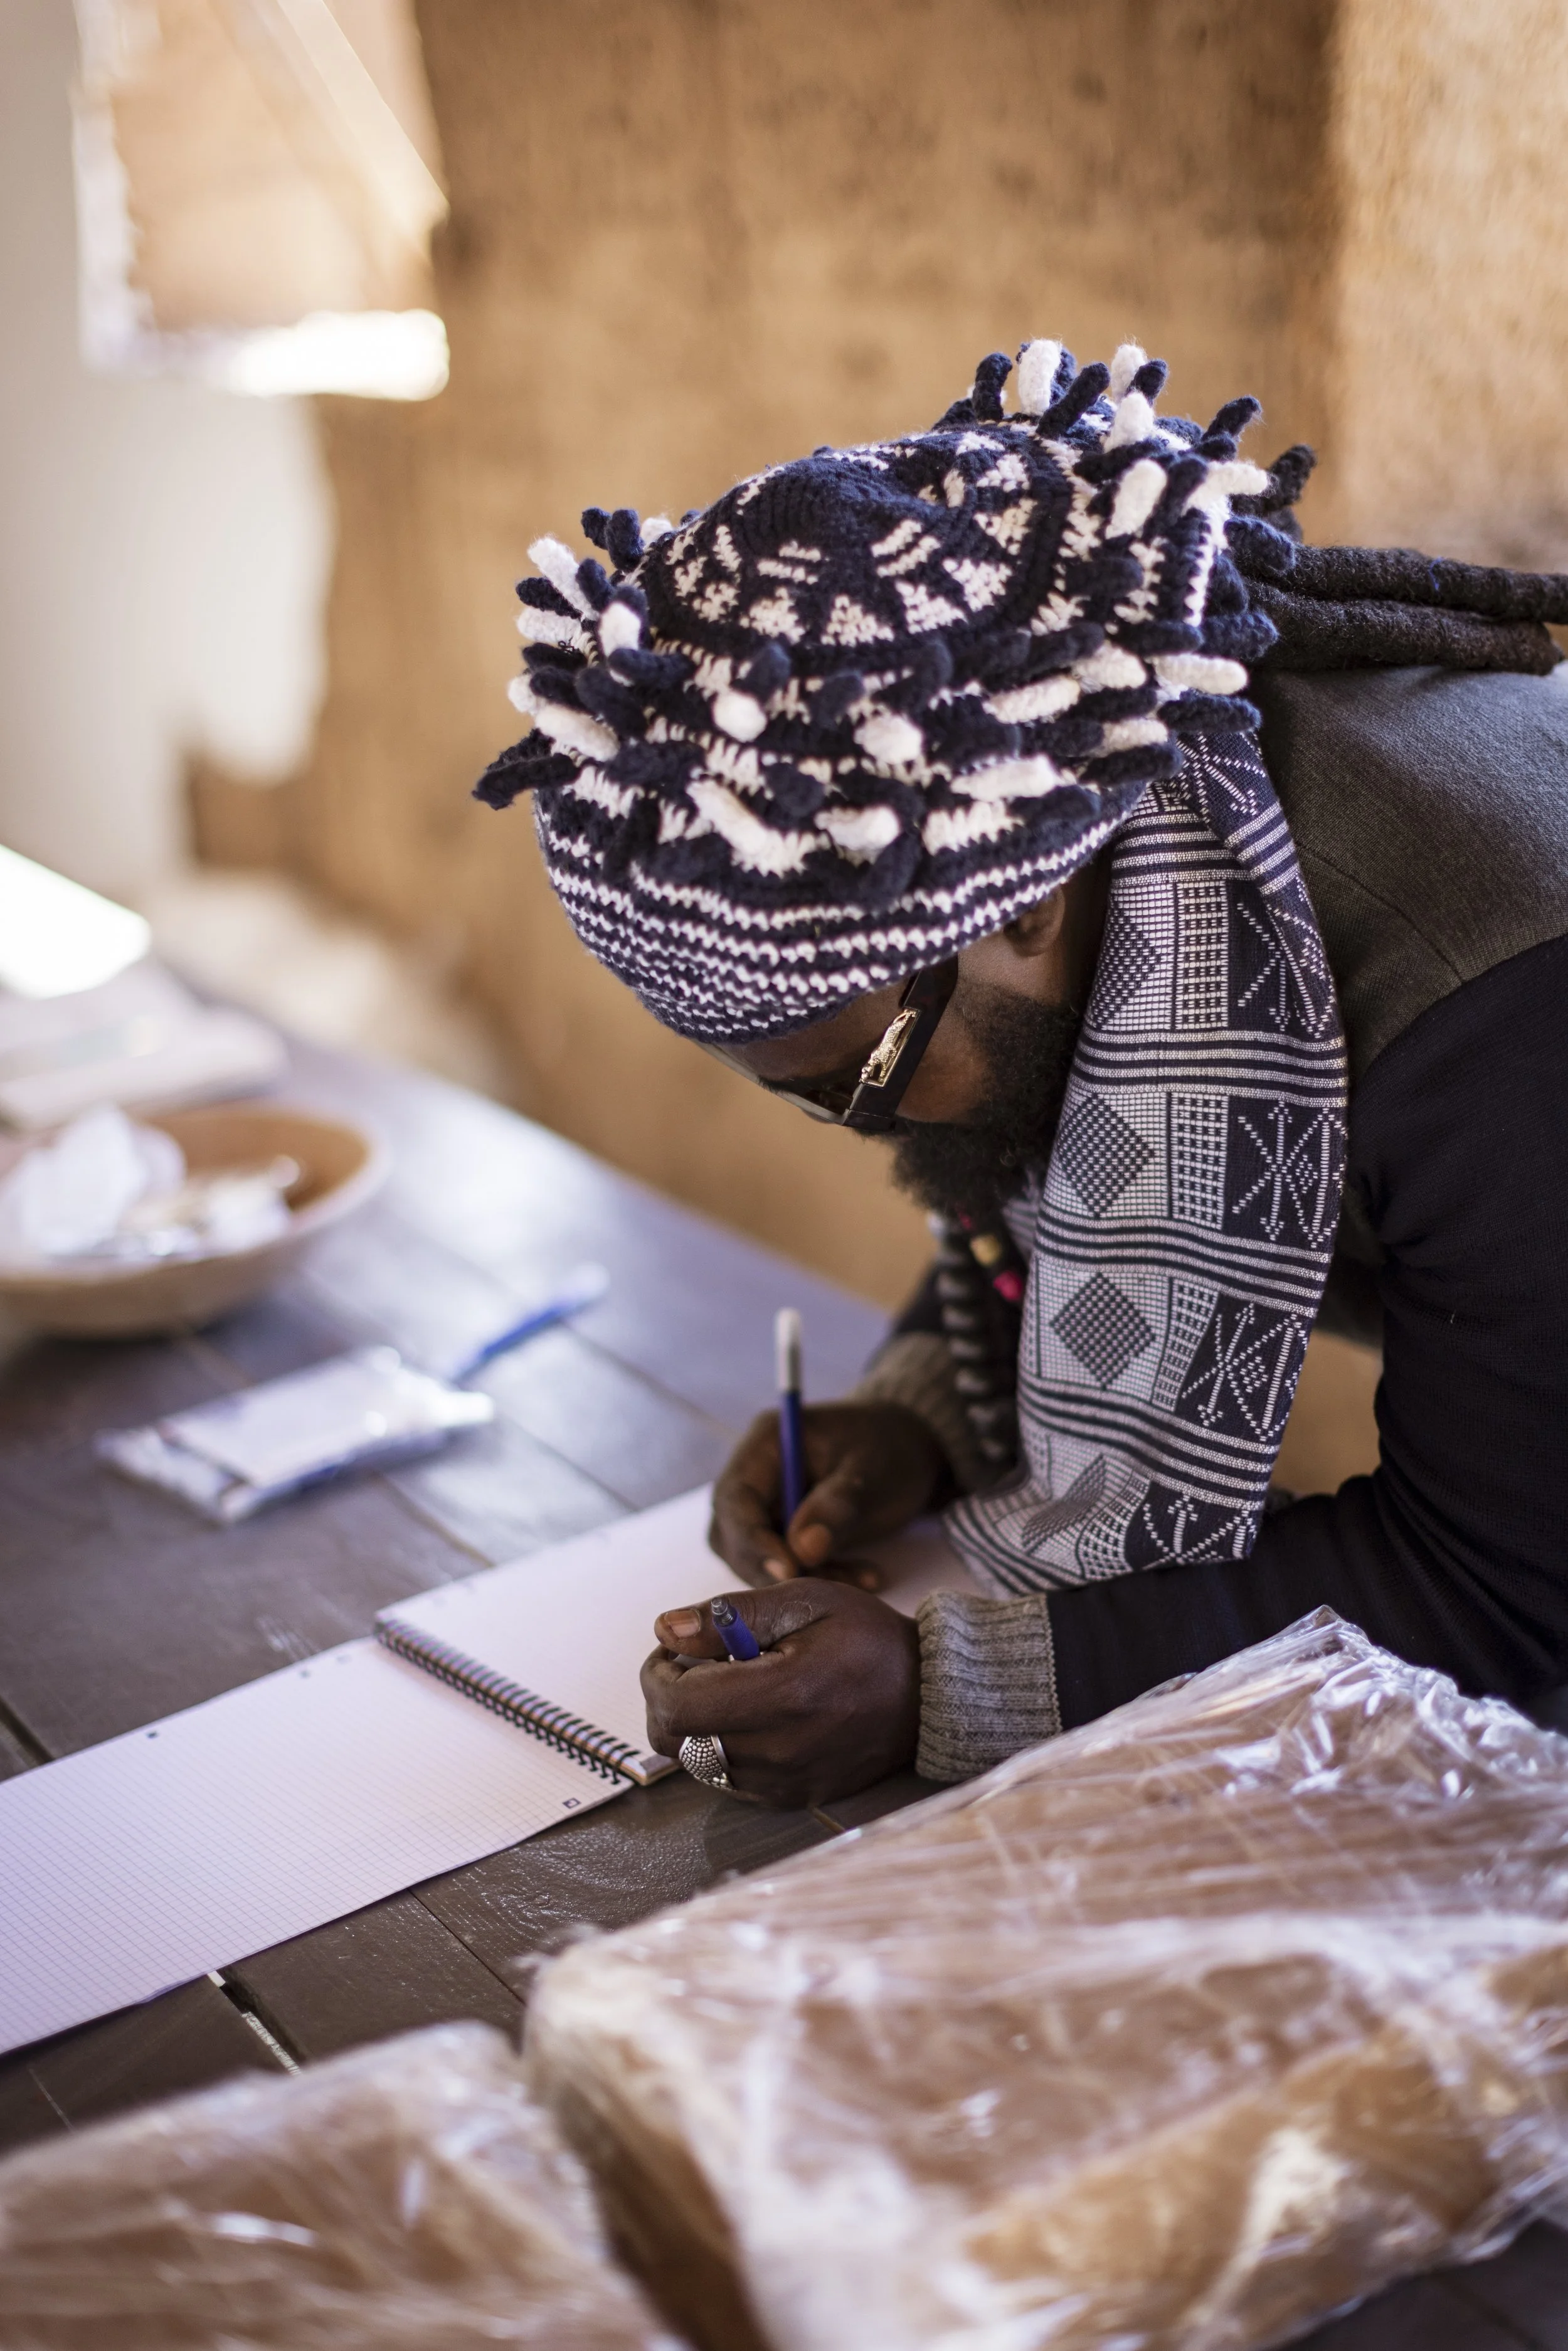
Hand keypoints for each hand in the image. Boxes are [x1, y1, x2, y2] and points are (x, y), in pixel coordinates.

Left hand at [641, 1581, 920, 1808]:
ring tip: (734, 1686)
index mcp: (783, 1696)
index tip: (675, 1650)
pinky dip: (724, 1746)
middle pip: (674, 1742)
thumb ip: (729, 1615)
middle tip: (697, 1664)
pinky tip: (755, 1714)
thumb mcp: (804, 1601)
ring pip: (696, 1762)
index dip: (657, 1675)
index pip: (676, 1707)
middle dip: (668, 1698)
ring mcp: (786, 1783)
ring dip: (697, 1722)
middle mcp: (781, 1750)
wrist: (926, 1695)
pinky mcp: (792, 1798)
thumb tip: (666, 1629)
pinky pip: (729, 1778)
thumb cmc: (867, 1639)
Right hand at [709, 1402, 948, 1586]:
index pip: (736, 1498)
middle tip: (824, 1587)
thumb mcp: (870, 1472)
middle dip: (775, 1567)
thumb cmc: (889, 1448)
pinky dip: (818, 1576)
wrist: (907, 1451)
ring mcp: (764, 1503)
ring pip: (757, 1556)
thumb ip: (836, 1508)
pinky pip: (784, 1563)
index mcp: (767, 1444)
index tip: (788, 1570)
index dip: (753, 1539)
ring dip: (801, 1578)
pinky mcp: (780, 1529)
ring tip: (859, 1579)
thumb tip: (802, 1551)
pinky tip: (861, 1576)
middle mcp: (754, 1474)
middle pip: (735, 1533)